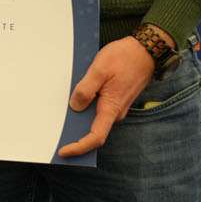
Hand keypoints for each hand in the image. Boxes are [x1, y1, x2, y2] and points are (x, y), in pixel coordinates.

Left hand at [57, 35, 160, 157]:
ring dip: (79, 116)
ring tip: (60, 111)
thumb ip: (86, 89)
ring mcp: (117, 105)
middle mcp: (116, 111)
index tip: (64, 151)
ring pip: (95, 117)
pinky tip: (75, 97)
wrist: (146, 50)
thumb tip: (75, 107)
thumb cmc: (124, 57)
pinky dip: (86, 106)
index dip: (79, 147)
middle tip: (54, 130)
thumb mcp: (99, 69)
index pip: (95, 137)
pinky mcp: (116, 98)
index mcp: (112, 108)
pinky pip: (99, 107)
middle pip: (93, 129)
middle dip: (75, 132)